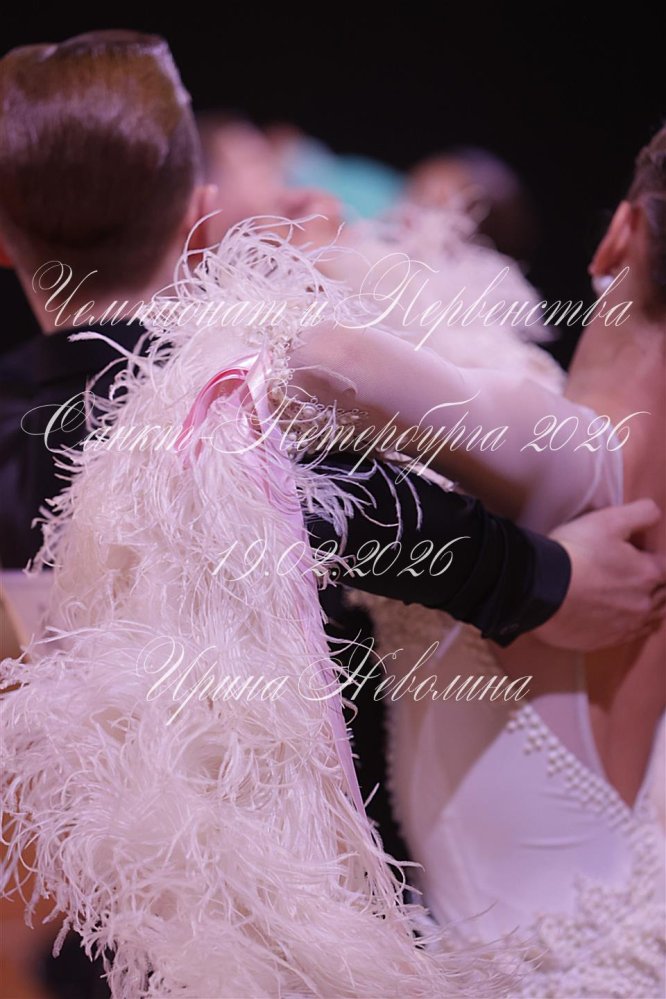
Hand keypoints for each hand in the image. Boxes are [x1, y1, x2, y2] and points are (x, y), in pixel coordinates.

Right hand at [536, 499, 665, 650]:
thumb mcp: (609, 520)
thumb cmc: (575, 552)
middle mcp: (643, 603)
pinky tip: (625, 621)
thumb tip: (656, 514)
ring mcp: (625, 625)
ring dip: (651, 608)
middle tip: (646, 577)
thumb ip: (641, 513)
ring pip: (652, 619)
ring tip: (641, 600)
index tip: (647, 555)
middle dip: (659, 586)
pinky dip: (633, 627)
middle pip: (664, 596)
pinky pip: (630, 636)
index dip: (659, 559)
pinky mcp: (605, 640)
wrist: (540, 589)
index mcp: (649, 573)